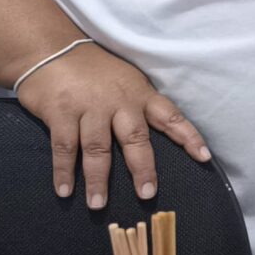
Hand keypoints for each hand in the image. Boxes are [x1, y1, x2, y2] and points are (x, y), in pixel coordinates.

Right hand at [14, 44, 210, 209]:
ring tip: (99, 205)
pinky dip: (63, 171)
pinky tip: (64, 191)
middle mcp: (119, 102)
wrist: (50, 50)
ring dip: (98, 180)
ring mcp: (89, 107)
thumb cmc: (94, 71)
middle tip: (147, 194)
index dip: (188, 136)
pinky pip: (64, 147)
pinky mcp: (61, 112)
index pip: (170, 117)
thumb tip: (156, 139)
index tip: (204, 157)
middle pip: (135, 138)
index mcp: (140, 94)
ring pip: (97, 148)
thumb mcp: (127, 81)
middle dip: (143, 168)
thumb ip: (140, 107)